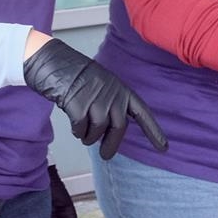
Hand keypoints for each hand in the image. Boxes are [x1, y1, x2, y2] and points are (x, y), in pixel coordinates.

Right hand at [23, 39, 168, 159]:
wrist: (53, 61)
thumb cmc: (75, 75)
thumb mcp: (101, 86)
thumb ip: (110, 104)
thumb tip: (109, 132)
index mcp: (121, 90)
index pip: (141, 112)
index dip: (153, 131)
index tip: (163, 148)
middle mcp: (112, 94)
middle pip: (119, 127)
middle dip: (112, 144)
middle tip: (106, 156)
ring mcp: (96, 99)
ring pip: (99, 130)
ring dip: (90, 137)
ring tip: (82, 133)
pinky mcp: (79, 105)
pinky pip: (81, 128)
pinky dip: (78, 131)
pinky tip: (74, 125)